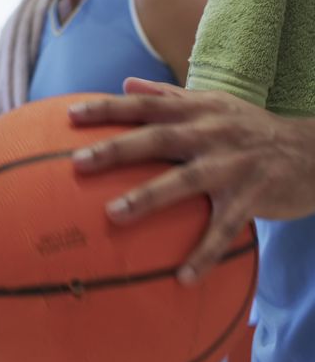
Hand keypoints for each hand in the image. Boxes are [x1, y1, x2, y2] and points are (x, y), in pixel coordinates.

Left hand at [68, 77, 314, 283]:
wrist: (314, 152)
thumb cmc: (250, 128)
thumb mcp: (214, 104)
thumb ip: (168, 95)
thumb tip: (126, 82)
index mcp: (198, 109)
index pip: (146, 104)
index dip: (109, 107)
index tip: (71, 114)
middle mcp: (212, 132)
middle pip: (159, 137)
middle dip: (118, 149)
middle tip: (78, 162)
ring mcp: (233, 165)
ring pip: (186, 181)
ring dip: (148, 197)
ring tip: (113, 215)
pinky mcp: (254, 197)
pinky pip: (225, 229)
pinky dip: (204, 253)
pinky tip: (182, 279)